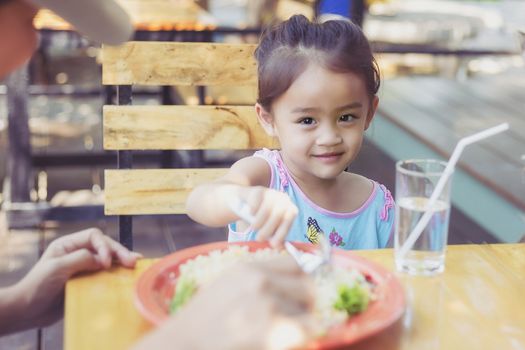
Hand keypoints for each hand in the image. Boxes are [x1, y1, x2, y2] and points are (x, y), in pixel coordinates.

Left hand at [8, 228, 140, 331]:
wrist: (28, 310)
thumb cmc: (38, 286)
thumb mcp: (58, 267)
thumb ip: (81, 258)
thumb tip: (103, 259)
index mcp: (68, 245)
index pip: (94, 236)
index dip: (104, 246)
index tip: (106, 263)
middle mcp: (77, 253)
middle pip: (104, 246)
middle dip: (119, 252)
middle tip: (133, 261)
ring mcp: (83, 268)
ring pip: (108, 260)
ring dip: (121, 262)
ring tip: (136, 265)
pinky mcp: (86, 282)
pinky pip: (105, 276)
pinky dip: (116, 275)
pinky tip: (127, 276)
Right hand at [132, 255, 314, 349]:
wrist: (184, 343)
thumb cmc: (204, 320)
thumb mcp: (228, 285)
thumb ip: (258, 279)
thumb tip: (292, 284)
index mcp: (249, 268)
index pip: (295, 263)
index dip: (302, 279)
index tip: (301, 293)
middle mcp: (260, 281)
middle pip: (307, 286)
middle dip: (306, 304)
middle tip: (296, 318)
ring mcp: (266, 305)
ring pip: (308, 312)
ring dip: (300, 325)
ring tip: (279, 333)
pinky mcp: (271, 331)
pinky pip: (307, 330)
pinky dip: (301, 338)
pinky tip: (282, 342)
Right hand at [239, 186, 297, 246]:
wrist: (245, 203)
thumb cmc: (261, 219)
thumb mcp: (269, 228)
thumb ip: (275, 237)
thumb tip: (279, 248)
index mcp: (290, 210)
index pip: (289, 220)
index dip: (282, 233)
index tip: (273, 245)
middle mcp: (284, 200)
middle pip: (278, 214)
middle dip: (268, 229)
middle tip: (259, 239)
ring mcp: (272, 193)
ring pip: (267, 209)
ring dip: (259, 221)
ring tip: (253, 228)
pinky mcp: (259, 191)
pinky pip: (257, 202)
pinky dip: (253, 211)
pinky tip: (251, 214)